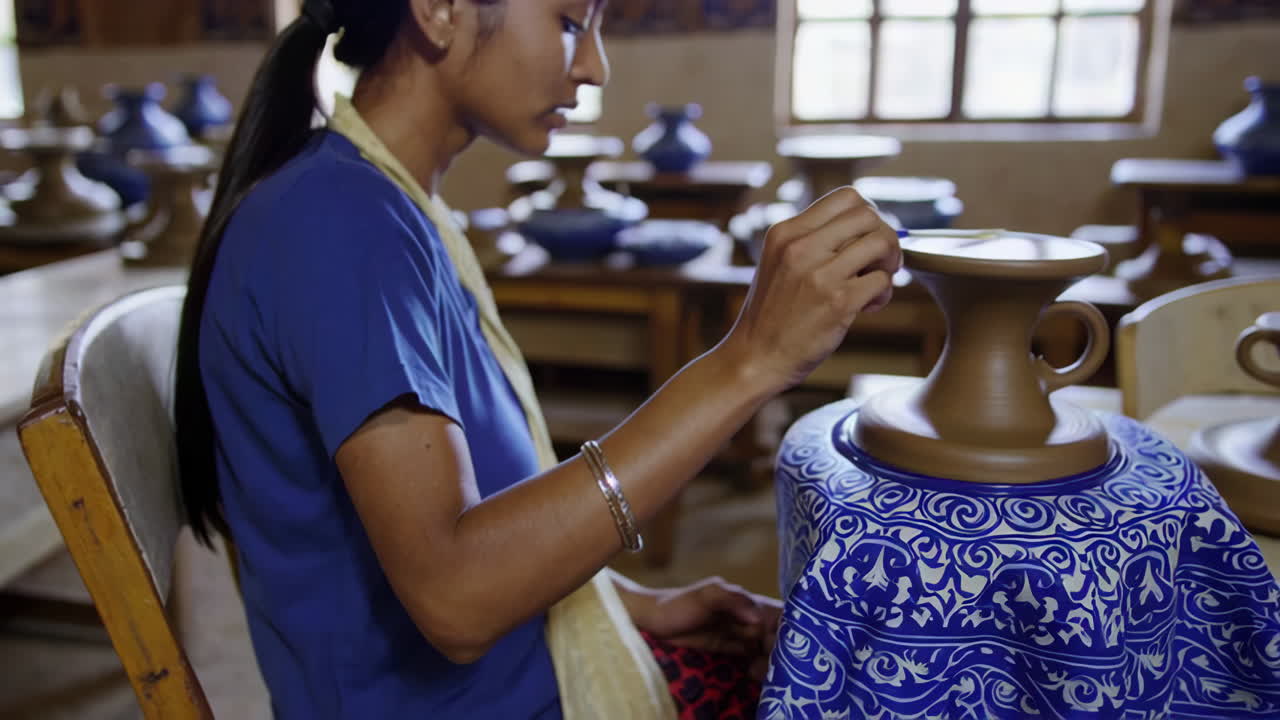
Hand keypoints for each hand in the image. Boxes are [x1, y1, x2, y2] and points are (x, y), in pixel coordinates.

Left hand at [622, 576, 781, 680]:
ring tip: (760, 672)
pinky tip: (755, 674)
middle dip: (780, 650)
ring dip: (769, 660)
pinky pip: (750, 656)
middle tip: (773, 667)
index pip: (778, 614)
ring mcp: (736, 632)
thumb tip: (758, 617)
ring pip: (764, 647)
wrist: (650, 619)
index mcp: (745, 601)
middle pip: (775, 634)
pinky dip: (757, 665)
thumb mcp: (707, 594)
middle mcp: (745, 616)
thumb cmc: (678, 603)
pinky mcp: (727, 647)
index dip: (789, 630)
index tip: (789, 648)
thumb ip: (733, 600)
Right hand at [722, 187, 900, 391]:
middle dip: (885, 237)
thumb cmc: (772, 314)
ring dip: (889, 264)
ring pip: (882, 243)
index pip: (846, 196)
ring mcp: (819, 274)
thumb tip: (867, 229)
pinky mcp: (837, 302)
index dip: (868, 215)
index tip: (866, 239)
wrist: (754, 357)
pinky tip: (867, 306)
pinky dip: (883, 293)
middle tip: (878, 262)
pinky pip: (882, 281)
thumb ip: (813, 242)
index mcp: (786, 232)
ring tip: (873, 284)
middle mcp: (801, 246)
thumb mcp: (780, 263)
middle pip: (869, 215)